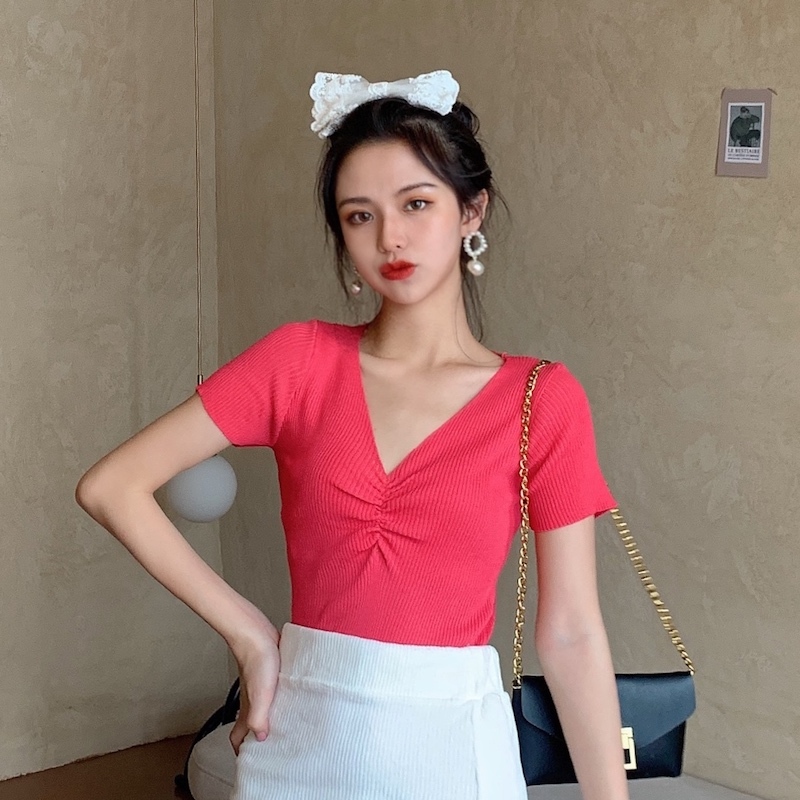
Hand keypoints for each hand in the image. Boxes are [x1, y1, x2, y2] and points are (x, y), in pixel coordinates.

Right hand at [229, 632, 280, 754]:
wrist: (257, 634)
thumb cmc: (257, 661)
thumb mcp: (260, 694)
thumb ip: (258, 719)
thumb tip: (261, 738)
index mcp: (247, 710)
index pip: (237, 738)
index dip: (241, 751)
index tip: (252, 761)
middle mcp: (252, 701)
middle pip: (251, 726)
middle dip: (259, 738)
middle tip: (275, 747)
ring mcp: (261, 688)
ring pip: (263, 710)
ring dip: (272, 719)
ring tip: (288, 727)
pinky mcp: (271, 676)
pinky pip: (274, 694)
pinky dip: (281, 701)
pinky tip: (293, 699)